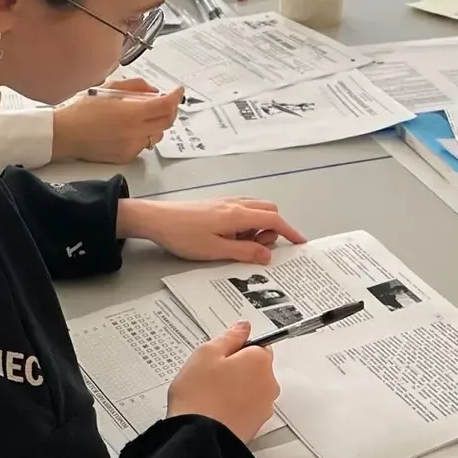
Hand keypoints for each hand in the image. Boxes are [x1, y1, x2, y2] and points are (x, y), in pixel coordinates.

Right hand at [52, 81, 183, 163]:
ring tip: (144, 115)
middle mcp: (135, 132)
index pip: (165, 105)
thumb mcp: (107, 88)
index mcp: (131, 113)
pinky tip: (129, 128)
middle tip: (167, 102)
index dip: (175, 97)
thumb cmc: (82, 110)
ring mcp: (131, 146)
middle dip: (171, 110)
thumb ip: (134, 87)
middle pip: (167, 122)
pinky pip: (143, 144)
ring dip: (157, 123)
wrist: (65, 134)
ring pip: (156, 135)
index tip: (178, 91)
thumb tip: (153, 90)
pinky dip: (142, 135)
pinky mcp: (126, 156)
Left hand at [117, 198, 304, 264]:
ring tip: (242, 246)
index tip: (300, 242)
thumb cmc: (184, 236)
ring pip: (256, 209)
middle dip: (272, 230)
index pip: (274, 220)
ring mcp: (226, 202)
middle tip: (258, 250)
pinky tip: (233, 238)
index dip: (290, 231)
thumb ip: (244, 252)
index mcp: (238, 214)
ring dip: (259, 227)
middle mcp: (236, 204)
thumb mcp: (216, 251)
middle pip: (269, 210)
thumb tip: (268, 255)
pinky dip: (248, 222)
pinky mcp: (218, 205)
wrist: (157, 220)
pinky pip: (243, 210)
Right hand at [167, 322, 279, 442]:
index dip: (237, 349)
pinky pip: (247, 409)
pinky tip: (215, 411)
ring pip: (251, 390)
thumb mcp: (206, 353)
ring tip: (209, 396)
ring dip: (236, 390)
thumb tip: (244, 327)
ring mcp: (263, 408)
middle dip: (237, 370)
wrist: (199, 438)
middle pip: (256, 368)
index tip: (220, 355)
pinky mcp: (255, 427)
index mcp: (260, 361)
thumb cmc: (199, 394)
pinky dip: (235, 408)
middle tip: (210, 375)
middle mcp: (268, 384)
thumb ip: (229, 337)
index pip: (257, 345)